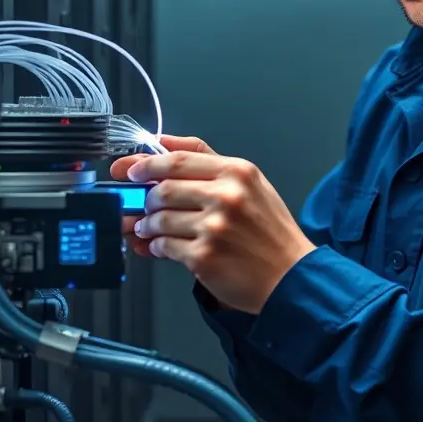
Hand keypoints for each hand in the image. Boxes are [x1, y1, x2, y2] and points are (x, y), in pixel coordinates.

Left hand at [109, 135, 315, 314]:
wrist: (292, 277)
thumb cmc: (271, 232)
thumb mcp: (251, 185)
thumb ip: (208, 161)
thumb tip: (162, 143)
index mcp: (237, 172)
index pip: (178, 158)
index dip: (146, 164)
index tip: (130, 170)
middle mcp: (226, 196)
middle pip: (162, 188)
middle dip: (145, 199)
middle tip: (142, 205)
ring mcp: (214, 227)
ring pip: (159, 218)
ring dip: (147, 225)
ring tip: (150, 229)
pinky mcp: (204, 257)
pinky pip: (164, 246)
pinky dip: (156, 246)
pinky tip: (162, 247)